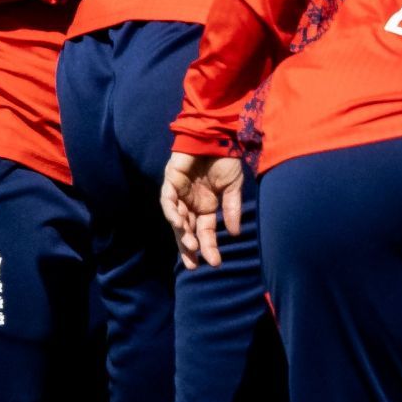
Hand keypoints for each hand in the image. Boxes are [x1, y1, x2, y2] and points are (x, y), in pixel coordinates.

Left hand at [160, 152, 245, 269]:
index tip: (216, 262)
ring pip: (176, 219)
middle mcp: (190, 203)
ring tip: (190, 247)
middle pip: (187, 231)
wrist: (218, 136)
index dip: (209, 246)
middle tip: (194, 265)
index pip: (205, 231)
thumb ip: (231, 209)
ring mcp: (179, 193)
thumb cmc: (225, 159)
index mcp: (205, 206)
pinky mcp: (170, 182)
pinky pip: (167, 200)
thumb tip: (234, 234)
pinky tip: (178, 223)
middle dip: (190, 248)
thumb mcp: (233, 187)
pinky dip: (171, 212)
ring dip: (182, 234)